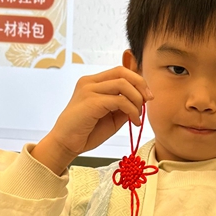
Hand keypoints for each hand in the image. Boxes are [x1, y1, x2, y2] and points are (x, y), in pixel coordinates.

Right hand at [31, 67, 152, 173]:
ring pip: (123, 84)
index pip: (119, 71)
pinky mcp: (91, 101)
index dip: (137, 80)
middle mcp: (89, 82)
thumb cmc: (87, 132)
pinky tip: (134, 121)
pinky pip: (119, 100)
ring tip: (138, 116)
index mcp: (93, 83)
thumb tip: (142, 100)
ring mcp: (89, 90)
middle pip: (122, 72)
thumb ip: (124, 106)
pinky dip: (132, 110)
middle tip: (149, 100)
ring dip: (136, 100)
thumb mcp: (112, 117)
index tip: (147, 95)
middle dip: (141, 84)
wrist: (66, 144)